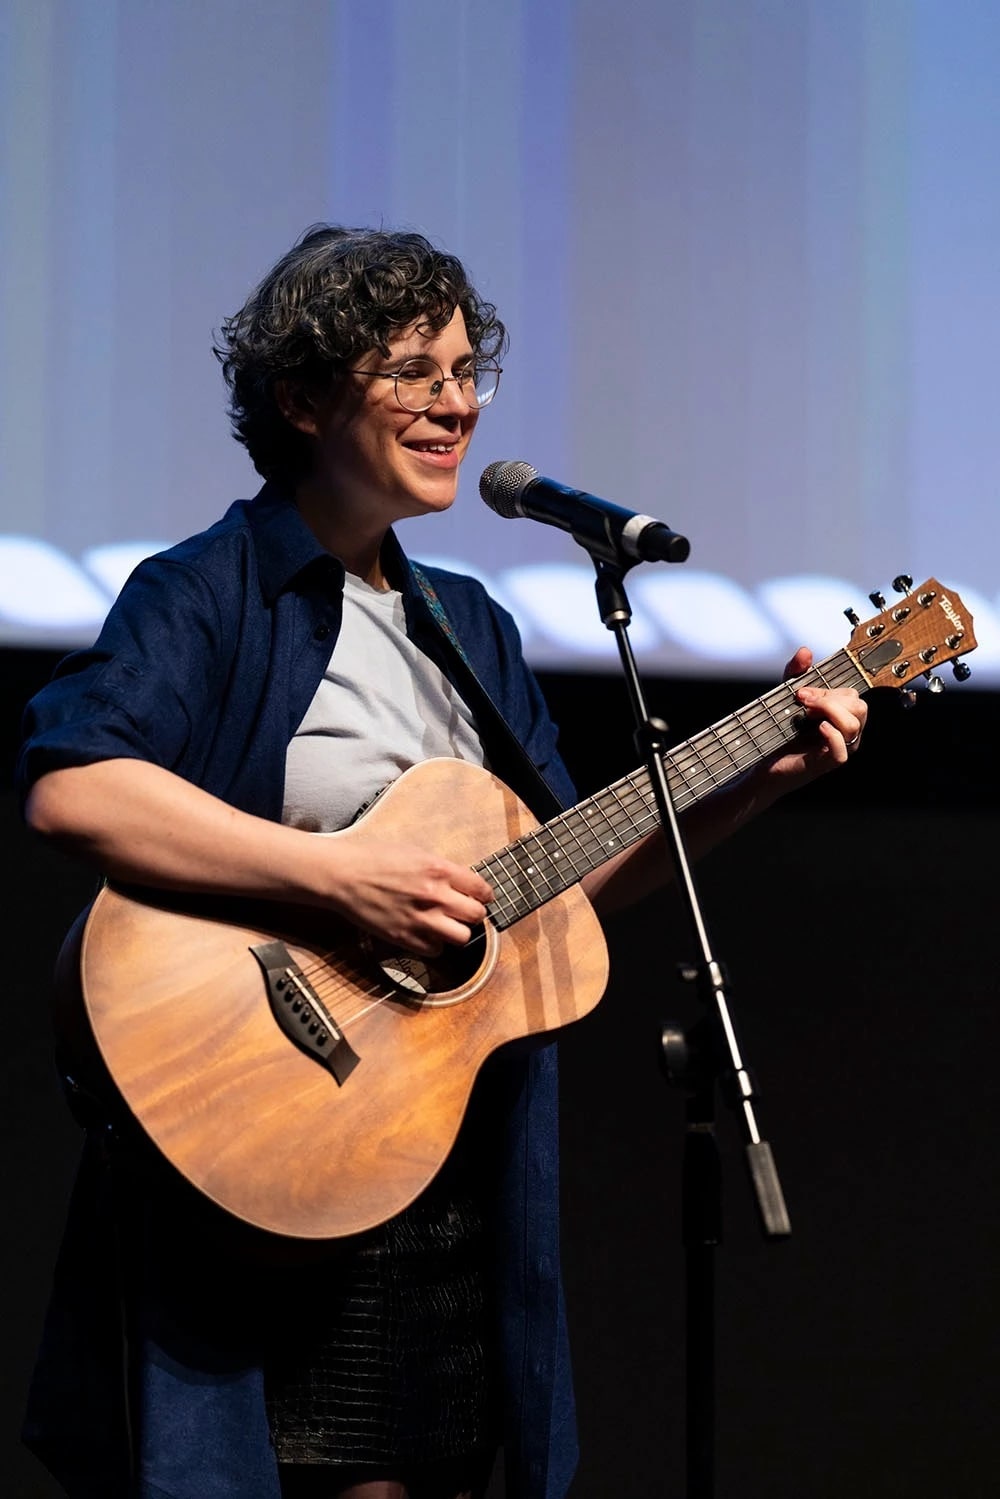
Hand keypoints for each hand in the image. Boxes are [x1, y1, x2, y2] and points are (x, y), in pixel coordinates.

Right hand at [321, 835, 493, 956]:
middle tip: (465, 911)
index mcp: (439, 869)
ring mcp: (420, 919)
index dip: (484, 894)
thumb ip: (441, 868)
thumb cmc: (373, 858)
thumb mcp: (414, 851)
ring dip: (457, 931)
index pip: (481, 889)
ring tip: (447, 925)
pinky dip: (434, 944)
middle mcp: (434, 895)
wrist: (342, 876)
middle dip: (474, 913)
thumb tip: (461, 881)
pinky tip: (426, 933)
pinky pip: (435, 951)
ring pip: (462, 937)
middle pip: (477, 915)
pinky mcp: (405, 938)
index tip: (481, 897)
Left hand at [762, 645, 867, 792]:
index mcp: (841, 716)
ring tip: (807, 714)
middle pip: (859, 707)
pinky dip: (832, 736)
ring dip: (830, 712)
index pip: (851, 696)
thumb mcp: (786, 695)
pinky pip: (842, 750)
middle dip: (831, 699)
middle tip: (804, 702)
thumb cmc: (779, 732)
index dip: (828, 690)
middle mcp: (845, 732)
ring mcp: (839, 748)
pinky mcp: (827, 764)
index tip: (801, 692)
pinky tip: (817, 728)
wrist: (764, 761)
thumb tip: (805, 651)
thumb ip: (796, 672)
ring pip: (854, 725)